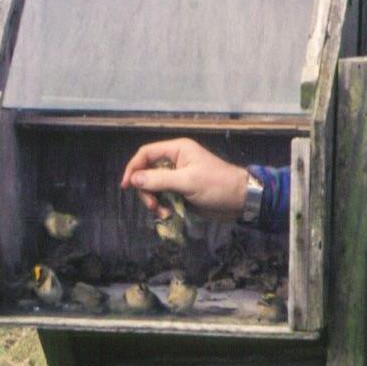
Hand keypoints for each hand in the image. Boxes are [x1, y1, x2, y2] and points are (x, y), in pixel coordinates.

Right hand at [119, 138, 246, 220]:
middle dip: (146, 190)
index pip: (146, 153)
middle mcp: (175, 161)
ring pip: (153, 187)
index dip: (133, 168)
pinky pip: (163, 197)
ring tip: (164, 213)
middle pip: (147, 172)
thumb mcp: (187, 181)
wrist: (240, 200)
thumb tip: (133, 179)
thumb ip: (159, 180)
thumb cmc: (216, 185)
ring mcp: (178, 177)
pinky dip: (162, 206)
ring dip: (154, 201)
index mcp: (177, 150)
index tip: (126, 186)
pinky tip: (169, 214)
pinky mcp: (181, 191)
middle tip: (152, 206)